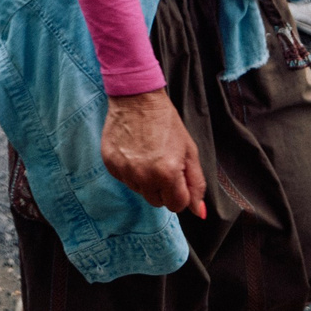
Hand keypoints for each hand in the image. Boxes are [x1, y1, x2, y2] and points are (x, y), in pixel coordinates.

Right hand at [101, 90, 204, 217]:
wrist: (137, 98)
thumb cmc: (166, 122)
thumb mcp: (189, 151)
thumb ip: (196, 184)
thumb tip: (200, 212)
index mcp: (167, 174)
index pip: (177, 205)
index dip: (181, 191)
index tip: (178, 174)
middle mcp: (144, 176)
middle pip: (158, 202)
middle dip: (163, 188)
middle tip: (163, 163)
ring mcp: (124, 171)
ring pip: (140, 192)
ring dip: (146, 180)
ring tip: (148, 155)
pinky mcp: (110, 165)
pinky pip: (125, 180)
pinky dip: (131, 171)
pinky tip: (134, 152)